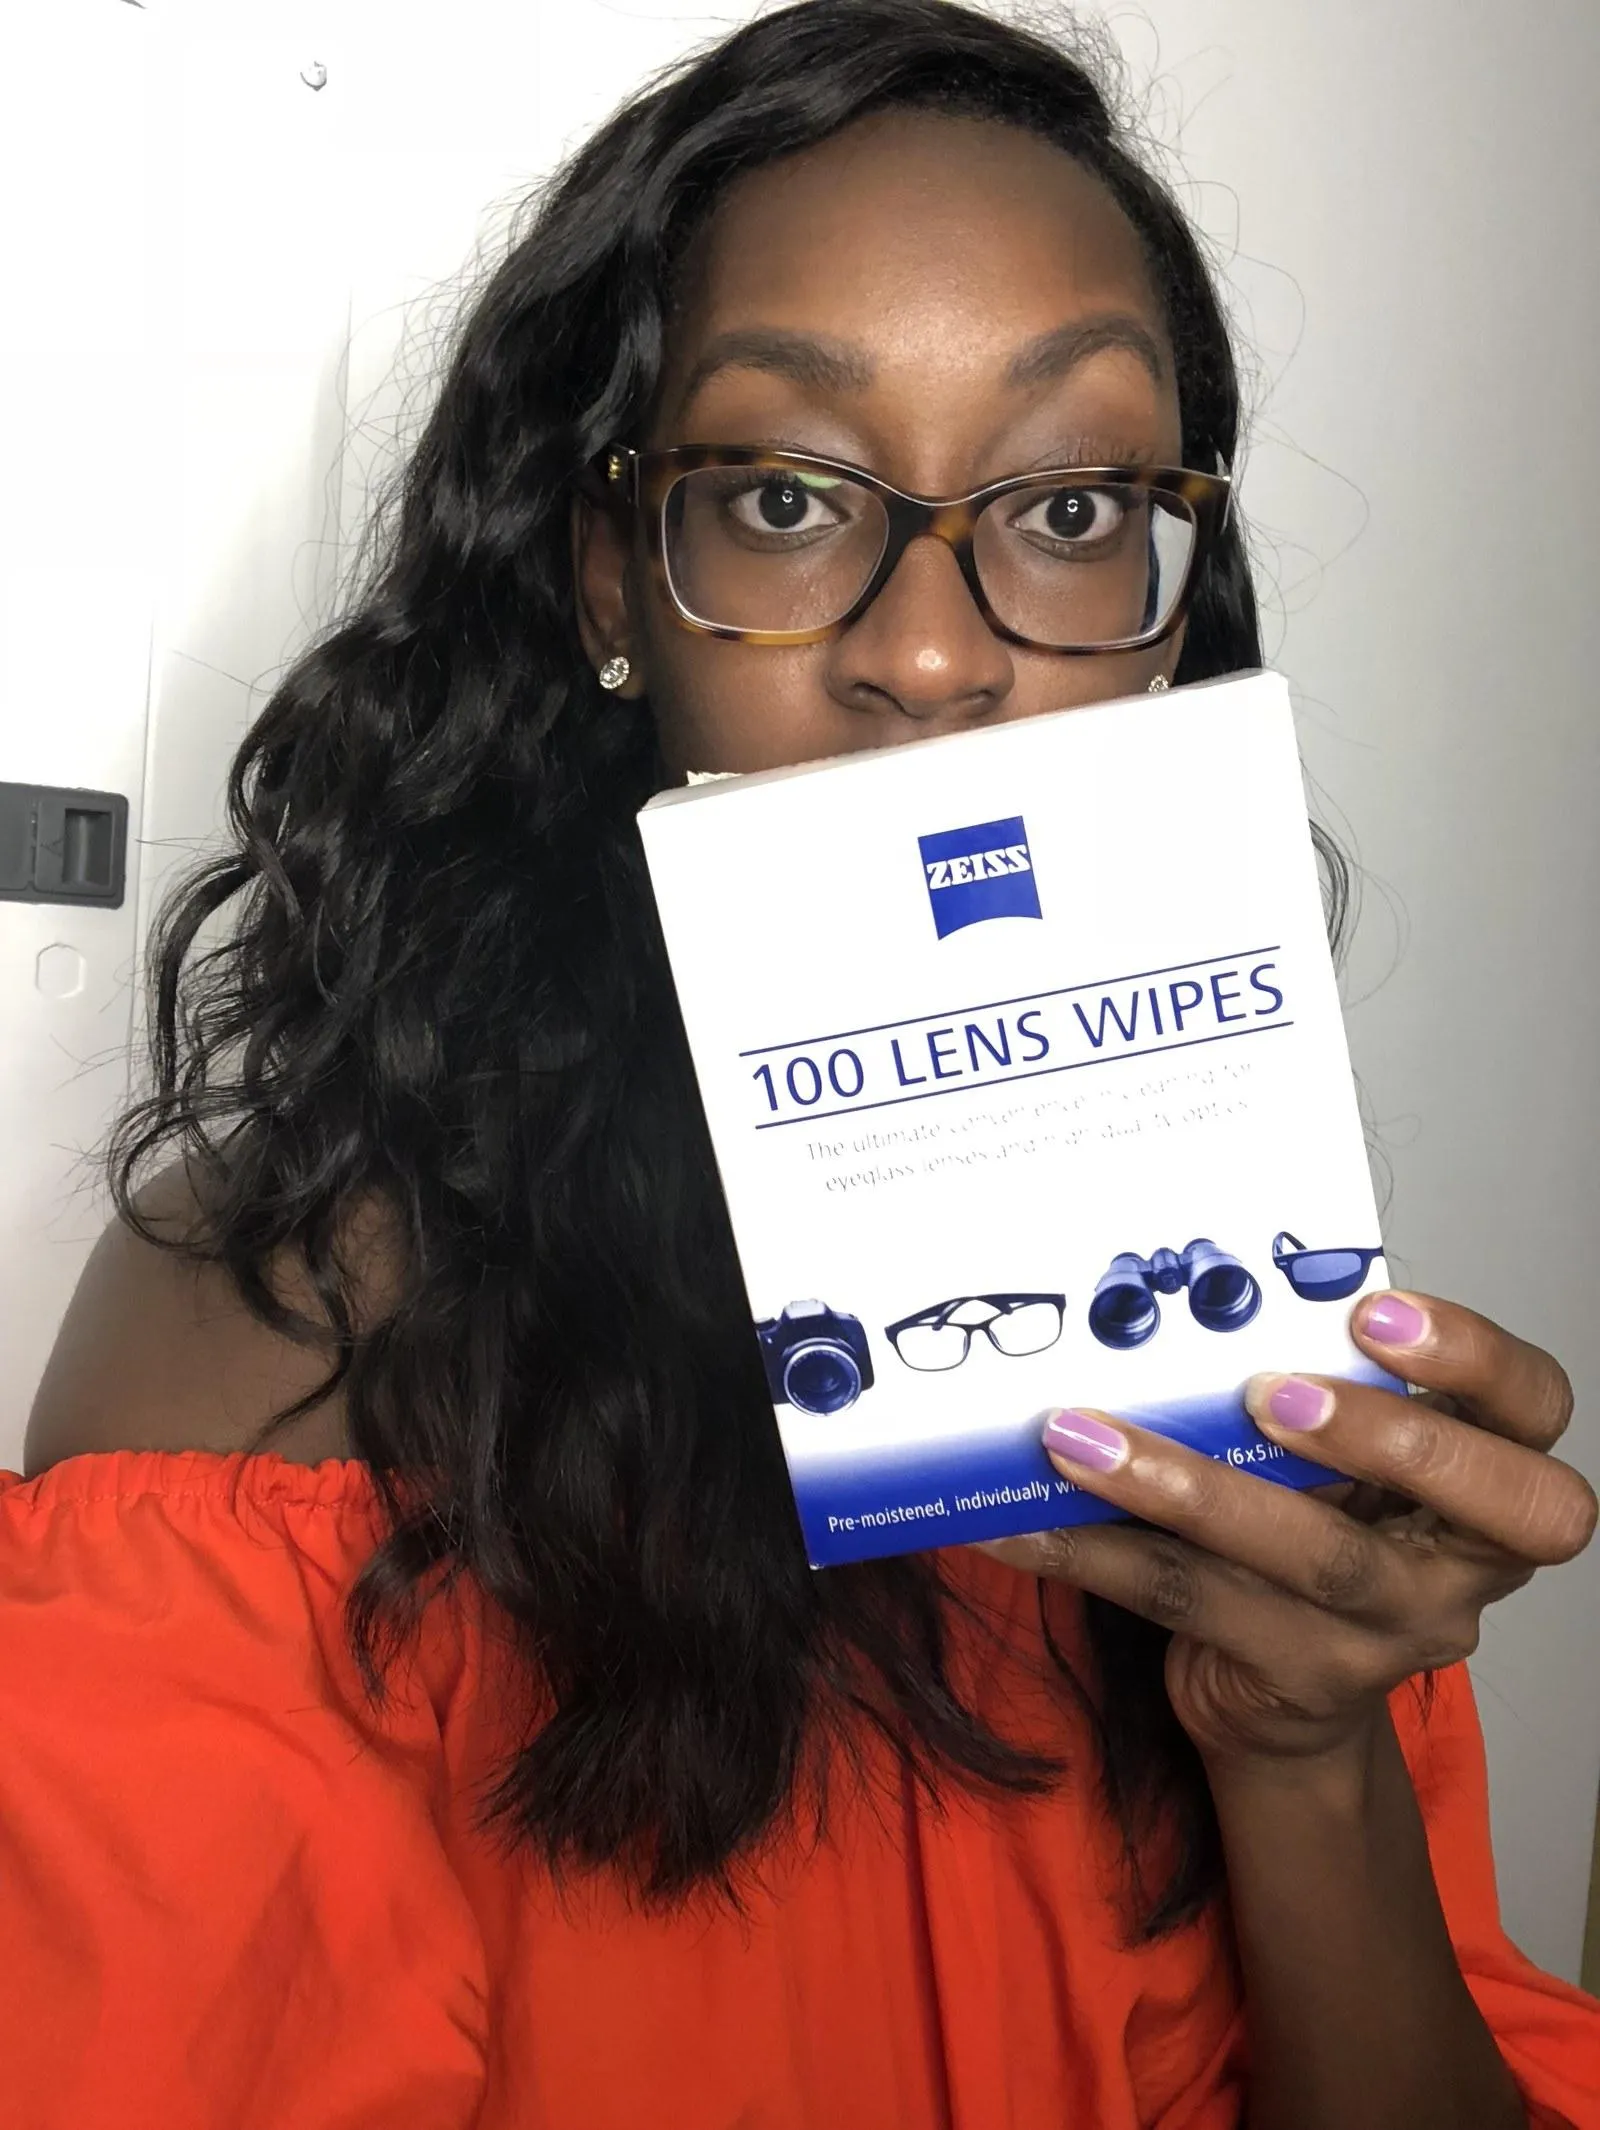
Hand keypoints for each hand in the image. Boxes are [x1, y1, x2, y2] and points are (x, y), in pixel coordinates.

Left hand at [979, 1291, 1596, 1771]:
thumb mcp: (1327, 1454)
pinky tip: (1016, 1521)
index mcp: (1486, 1478)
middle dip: (1386, 1437)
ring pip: (1313, 1558)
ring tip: (1079, 1437)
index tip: (1375, 1313)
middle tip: (1269, 1390)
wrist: (1276, 1696)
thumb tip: (1167, 1287)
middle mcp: (1464, 1563)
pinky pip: (1190, 1605)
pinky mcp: (1305, 1680)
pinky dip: (1089, 1553)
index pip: (1536, 1408)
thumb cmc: (1306, 1529)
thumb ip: (1302, 1381)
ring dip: (1184, 1487)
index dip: (1475, 1359)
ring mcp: (1395, 1632)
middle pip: (1493, 1505)